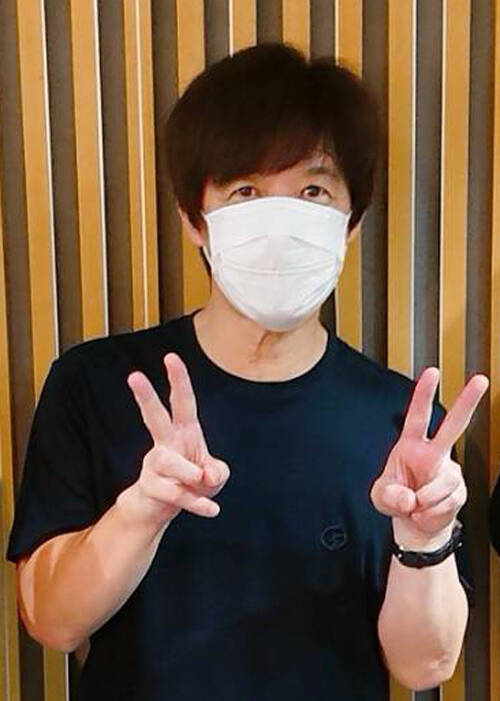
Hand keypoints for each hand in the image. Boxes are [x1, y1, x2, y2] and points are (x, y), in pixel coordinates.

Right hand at [124, 352, 229, 526]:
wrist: (160, 510)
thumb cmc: (192, 482)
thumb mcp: (214, 476)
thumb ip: (217, 471)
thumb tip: (208, 475)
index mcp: (183, 432)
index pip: (182, 402)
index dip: (179, 380)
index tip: (170, 357)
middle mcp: (165, 444)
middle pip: (154, 417)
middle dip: (145, 396)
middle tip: (133, 375)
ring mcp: (155, 465)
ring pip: (171, 463)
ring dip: (190, 474)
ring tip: (203, 481)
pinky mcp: (152, 488)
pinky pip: (177, 495)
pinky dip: (197, 503)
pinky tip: (212, 510)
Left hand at [370, 367, 488, 549]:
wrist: (416, 525)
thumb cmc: (397, 501)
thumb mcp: (381, 497)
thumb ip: (390, 495)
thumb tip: (410, 497)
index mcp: (411, 445)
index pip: (417, 416)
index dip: (424, 394)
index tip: (432, 372)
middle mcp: (433, 454)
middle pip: (454, 425)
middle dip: (467, 402)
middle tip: (480, 380)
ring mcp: (449, 471)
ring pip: (443, 482)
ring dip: (425, 500)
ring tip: (415, 505)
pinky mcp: (459, 491)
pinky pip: (447, 502)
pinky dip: (431, 513)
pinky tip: (426, 511)